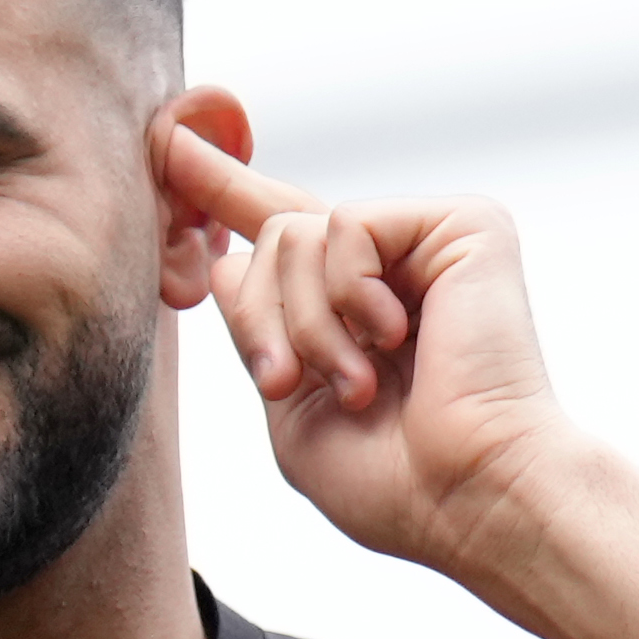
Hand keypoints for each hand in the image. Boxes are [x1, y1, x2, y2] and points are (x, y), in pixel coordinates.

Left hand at [158, 124, 597, 582]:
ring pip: (294, 232)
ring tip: (359, 381)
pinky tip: (396, 336)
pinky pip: (347, 225)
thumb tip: (224, 255)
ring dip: (305, 322)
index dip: (221, 187)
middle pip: (268, 237)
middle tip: (287, 384)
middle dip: (258, 320)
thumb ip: (255, 327)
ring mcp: (427, 240)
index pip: (277, 231)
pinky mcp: (464, 222)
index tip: (170, 143)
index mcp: (351, 307)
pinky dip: (349, 293)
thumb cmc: (392, 479)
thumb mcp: (289, 406)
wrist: (467, 496)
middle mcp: (391, 265)